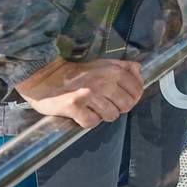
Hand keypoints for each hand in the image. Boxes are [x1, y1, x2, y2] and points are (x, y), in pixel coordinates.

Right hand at [15, 58, 144, 128]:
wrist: (46, 78)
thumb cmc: (77, 74)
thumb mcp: (103, 64)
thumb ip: (124, 67)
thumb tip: (140, 72)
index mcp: (113, 70)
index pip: (137, 90)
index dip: (133, 98)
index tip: (122, 100)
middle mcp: (103, 81)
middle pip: (126, 106)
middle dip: (118, 108)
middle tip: (105, 105)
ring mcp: (89, 94)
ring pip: (111, 116)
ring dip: (102, 115)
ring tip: (92, 108)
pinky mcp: (74, 106)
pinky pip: (92, 123)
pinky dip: (87, 121)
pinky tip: (81, 113)